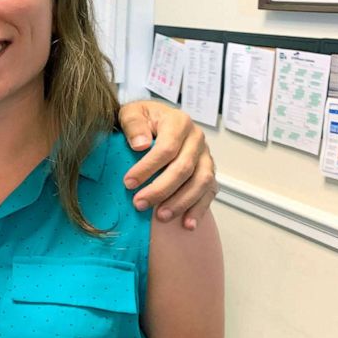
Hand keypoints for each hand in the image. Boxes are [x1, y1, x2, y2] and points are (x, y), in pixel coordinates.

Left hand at [118, 100, 216, 229]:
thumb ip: (134, 124)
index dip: (147, 168)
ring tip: (160, 217)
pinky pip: (209, 192)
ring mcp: (205, 156)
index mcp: (179, 122)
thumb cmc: (142, 120)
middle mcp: (196, 139)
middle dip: (160, 189)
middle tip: (139, 204)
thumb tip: (140, 145)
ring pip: (200, 182)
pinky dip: (199, 209)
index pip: (167, 148)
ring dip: (181, 202)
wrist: (155, 121)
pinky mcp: (208, 171)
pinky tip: (187, 224)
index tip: (128, 183)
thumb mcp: (132, 113)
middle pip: (183, 168)